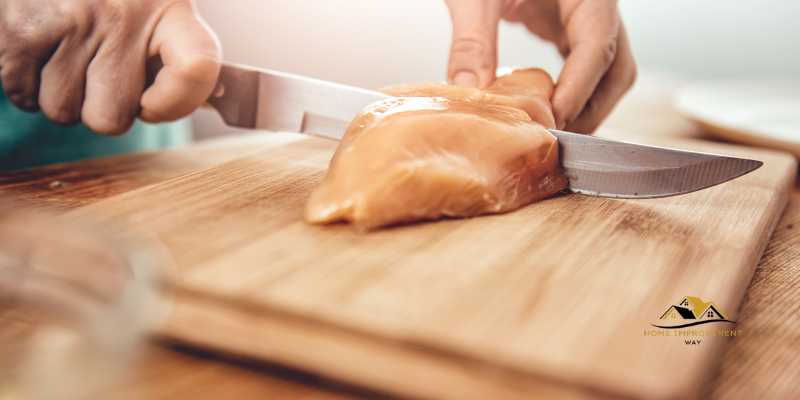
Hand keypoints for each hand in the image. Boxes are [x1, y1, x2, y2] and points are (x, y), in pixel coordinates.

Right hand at [0, 0, 220, 134]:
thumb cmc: (116, 2)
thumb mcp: (159, 14)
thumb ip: (181, 61)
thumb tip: (206, 105)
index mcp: (171, 9)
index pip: (198, 68)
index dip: (175, 103)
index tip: (152, 104)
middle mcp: (125, 13)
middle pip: (113, 118)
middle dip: (101, 108)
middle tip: (98, 72)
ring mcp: (74, 19)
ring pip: (63, 111)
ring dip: (60, 95)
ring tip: (66, 55)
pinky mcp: (25, 26)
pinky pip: (24, 95)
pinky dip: (26, 86)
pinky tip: (40, 53)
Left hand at [444, 0, 635, 132]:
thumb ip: (472, 40)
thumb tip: (469, 92)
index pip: (598, 43)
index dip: (579, 86)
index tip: (554, 119)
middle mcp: (596, 5)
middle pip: (616, 67)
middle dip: (590, 108)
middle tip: (552, 140)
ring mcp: (587, 17)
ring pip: (607, 73)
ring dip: (584, 108)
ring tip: (549, 135)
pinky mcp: (570, 25)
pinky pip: (585, 68)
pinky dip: (571, 94)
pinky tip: (544, 113)